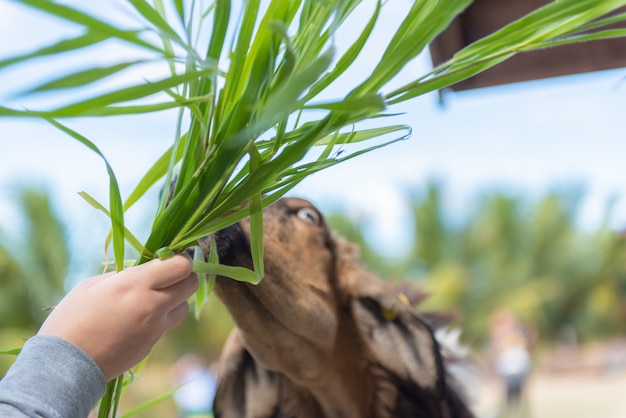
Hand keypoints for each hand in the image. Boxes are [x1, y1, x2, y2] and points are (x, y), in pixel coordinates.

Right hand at [39, 254, 198, 380]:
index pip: (181, 266)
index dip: (180, 259)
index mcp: (135, 284)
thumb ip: (124, 276)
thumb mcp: (92, 285)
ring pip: (184, 306)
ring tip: (151, 299)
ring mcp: (155, 328)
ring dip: (175, 299)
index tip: (169, 259)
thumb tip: (144, 271)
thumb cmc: (71, 318)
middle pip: (191, 283)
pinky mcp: (152, 345)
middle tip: (166, 276)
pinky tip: (138, 319)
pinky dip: (161, 318)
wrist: (65, 365)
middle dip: (183, 276)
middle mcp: (152, 305)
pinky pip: (167, 325)